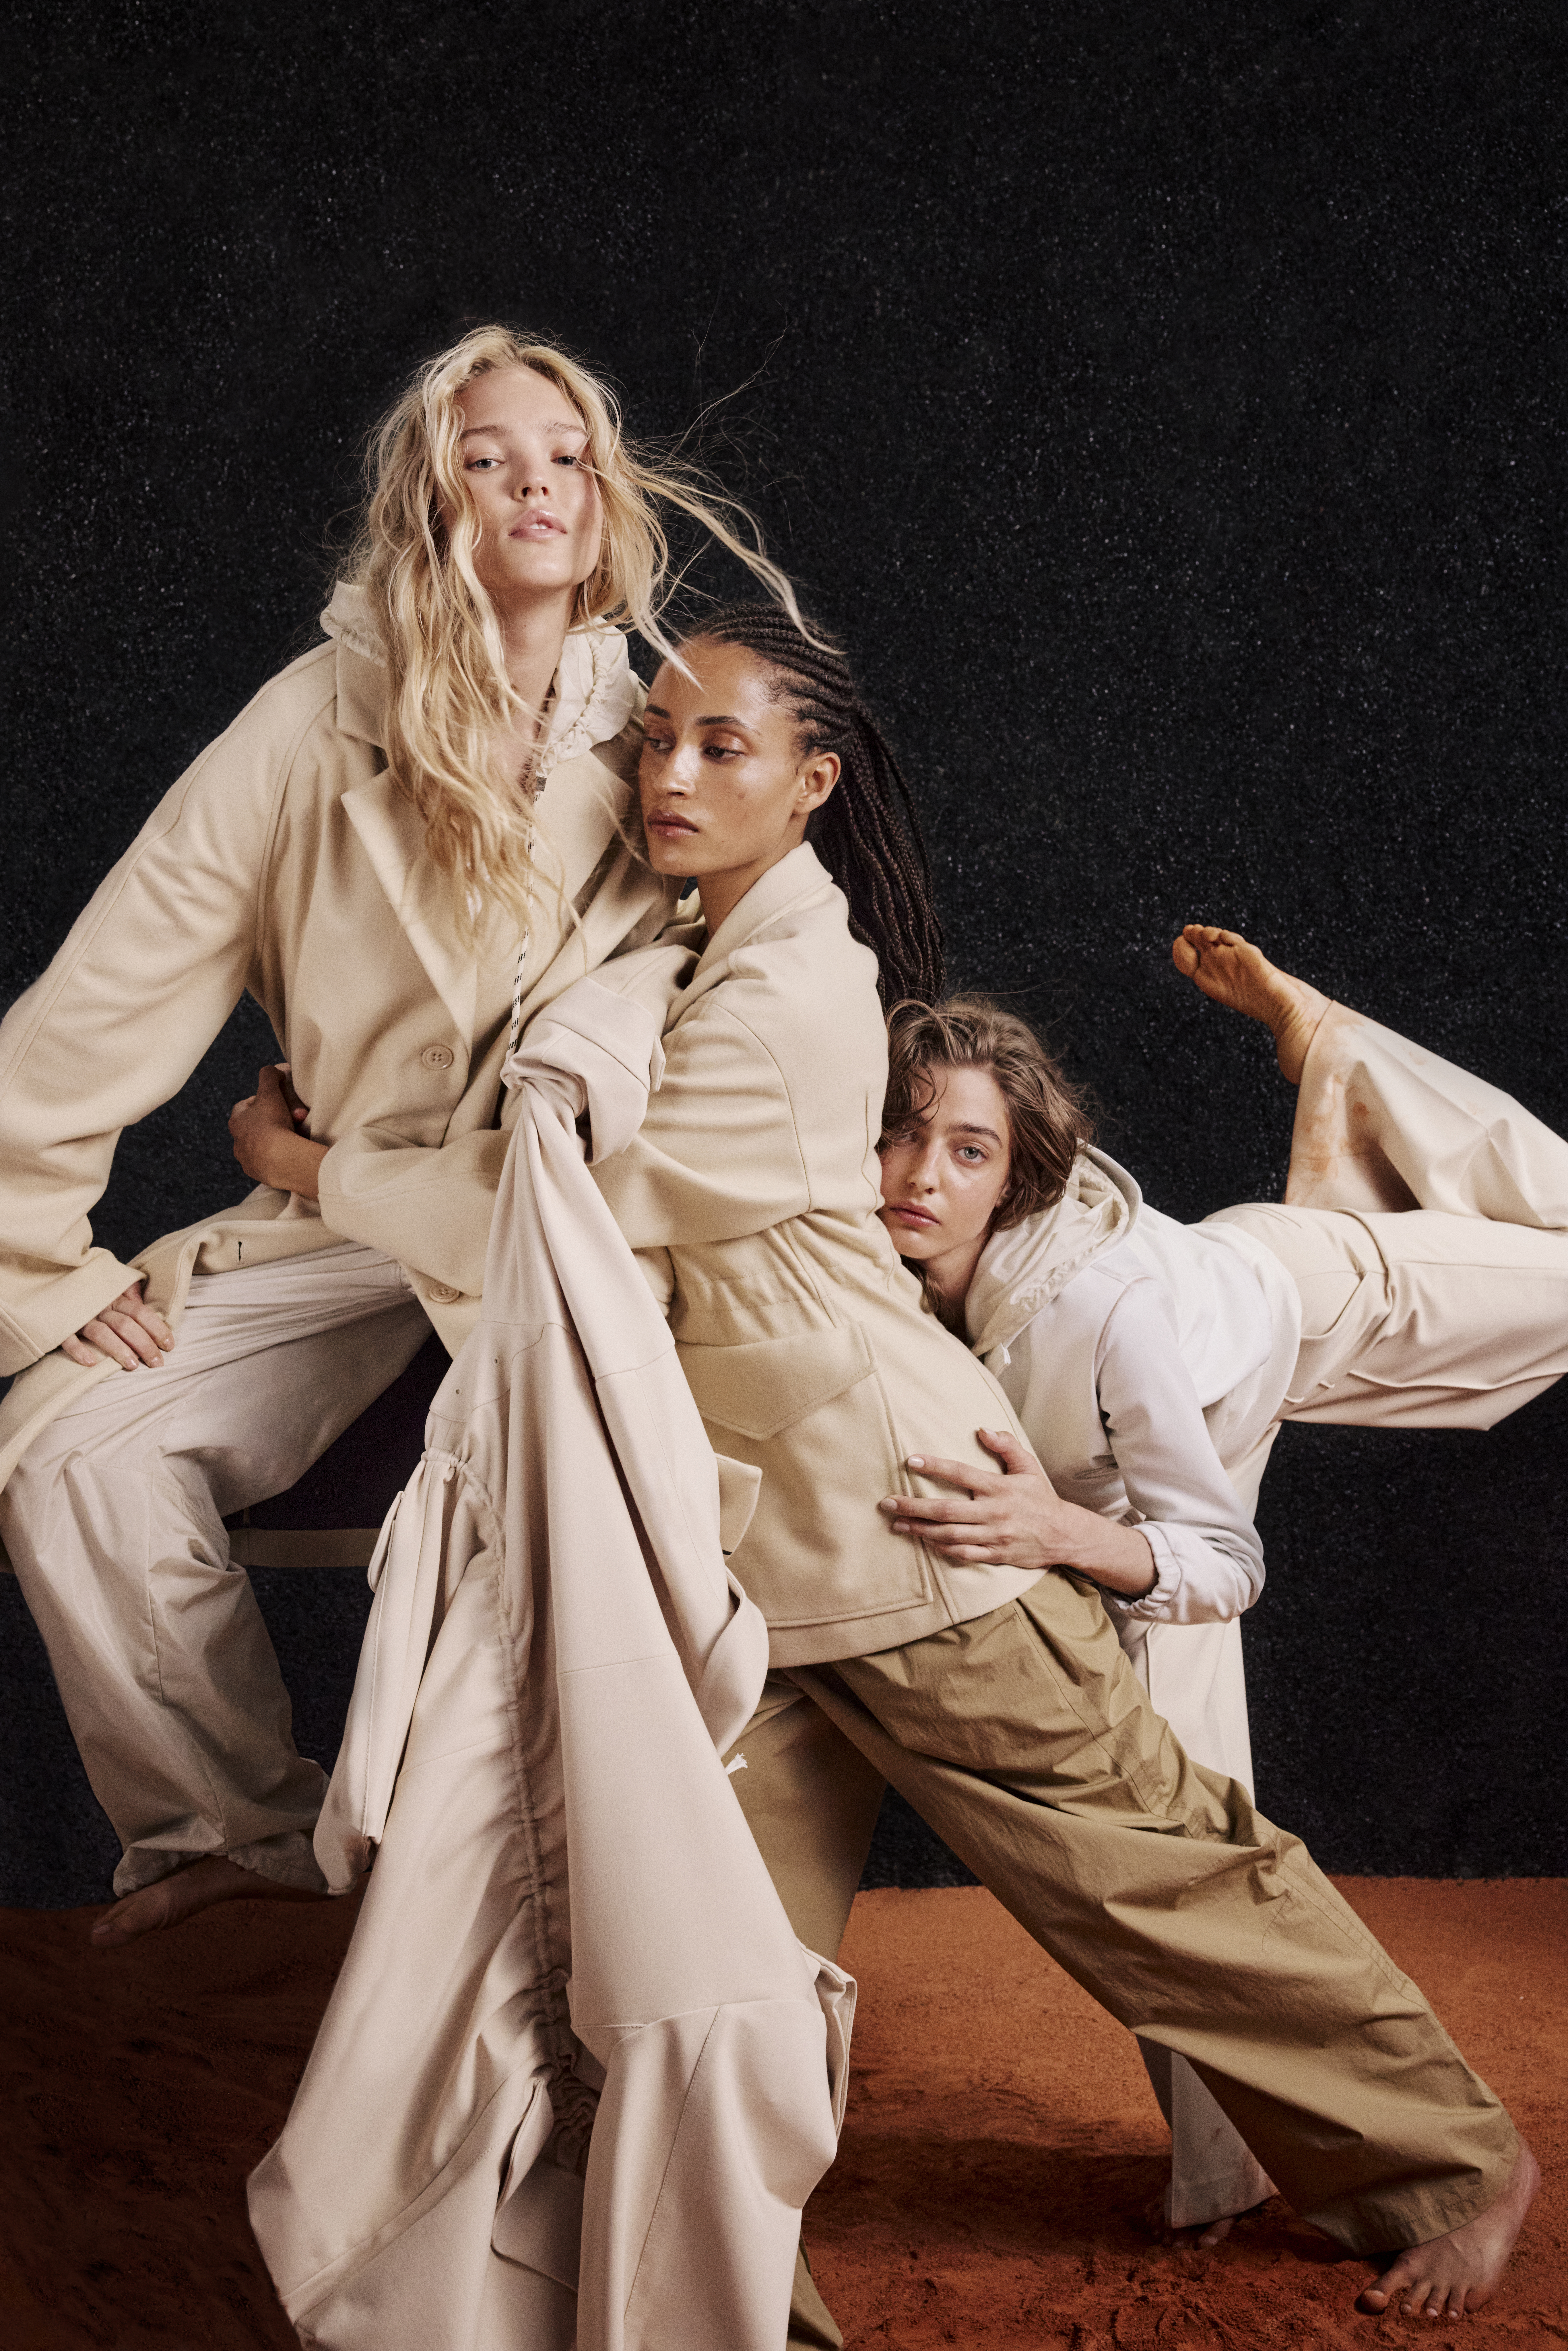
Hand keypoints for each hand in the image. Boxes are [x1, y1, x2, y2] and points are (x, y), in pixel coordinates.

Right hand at [62, 1280, 173, 1371]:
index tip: (169, 1346)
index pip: (140, 1312)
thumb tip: (146, 1301)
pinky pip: (68, 1339)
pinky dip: (79, 1350)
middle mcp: (98, 1307)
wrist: (53, 1290)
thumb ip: (130, 1293)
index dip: (157, 1328)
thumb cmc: (91, 1295)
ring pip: (101, 1333)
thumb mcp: (112, 1289)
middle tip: (157, 1363)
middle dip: (144, 1344)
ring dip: (118, 1349)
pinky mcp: (60, 1327)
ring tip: (132, 1366)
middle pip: (125, 1324)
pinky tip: (91, 1363)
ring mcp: (79, 1317)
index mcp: (114, 1298)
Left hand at [229, 1064, 325, 1197]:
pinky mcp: (259, 1173)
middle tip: (293, 1117)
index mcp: (236, 1121)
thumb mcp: (271, 1092)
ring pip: (262, 1144)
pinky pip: (269, 1161)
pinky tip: (292, 1151)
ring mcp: (247, 1160)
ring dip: (276, 1138)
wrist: (279, 1160)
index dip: (261, 1100)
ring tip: (295, 1134)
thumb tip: (273, 1069)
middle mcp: (237, 1142)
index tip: (276, 1100)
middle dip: (275, 1119)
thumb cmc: (272, 1124)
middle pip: (256, 1125)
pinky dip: (279, 1155)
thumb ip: (269, 1076)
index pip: (245, 1106)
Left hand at [880, 1428, 1157, 1595]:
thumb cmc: (1041, 1498)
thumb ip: (1007, 1446)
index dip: (936, 1466)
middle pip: (947, 1511)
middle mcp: (994, 1513)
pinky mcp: (994, 1555)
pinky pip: (962, 1554)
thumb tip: (982, 1429)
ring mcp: (993, 1537)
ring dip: (920, 1531)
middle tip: (887, 1503)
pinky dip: (941, 1549)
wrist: (1064, 1535)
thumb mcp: (1029, 1466)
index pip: (962, 1474)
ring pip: (949, 1535)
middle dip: (914, 1507)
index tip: (911, 1460)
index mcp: (1000, 1488)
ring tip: (896, 1524)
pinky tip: (924, 1542)